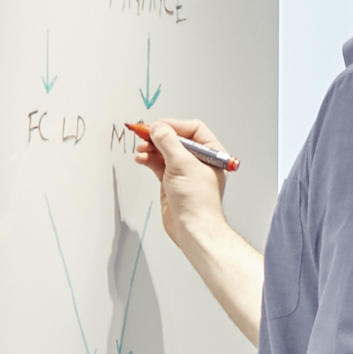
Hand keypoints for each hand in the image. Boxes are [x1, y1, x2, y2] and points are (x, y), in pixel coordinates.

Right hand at [129, 120, 233, 247]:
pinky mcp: (172, 181)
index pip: (193, 130)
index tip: (158, 126)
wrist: (192, 228)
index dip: (174, 125)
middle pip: (176, 139)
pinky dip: (149, 159)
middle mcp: (199, 161)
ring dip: (151, 148)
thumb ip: (168, 142)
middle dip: (159, 137)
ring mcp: (185, 172)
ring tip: (141, 148)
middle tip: (144, 134)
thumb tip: (158, 127)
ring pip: (165, 151)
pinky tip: (142, 158)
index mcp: (211, 153)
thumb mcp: (182, 164)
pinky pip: (158, 164)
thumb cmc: (198, 202)